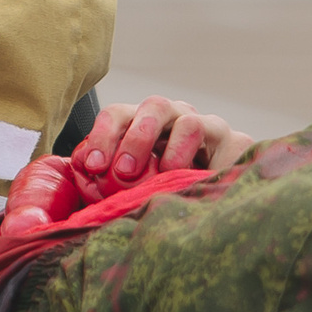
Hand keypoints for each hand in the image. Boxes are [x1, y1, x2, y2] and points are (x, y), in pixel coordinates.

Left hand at [72, 95, 251, 194]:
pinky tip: (185, 177)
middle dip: (133, 138)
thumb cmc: (169, 194)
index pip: (119, 115)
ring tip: (163, 174)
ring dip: (167, 148)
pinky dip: (192, 156)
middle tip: (123, 171)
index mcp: (144, 125)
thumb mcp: (135, 187)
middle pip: (152, 106)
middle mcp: (174, 118)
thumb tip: (79, 171)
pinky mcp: (232, 141)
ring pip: (183, 119)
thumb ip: (108, 179)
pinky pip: (205, 134)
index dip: (102, 136)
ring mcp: (205, 125)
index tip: (93, 166)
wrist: (223, 205)